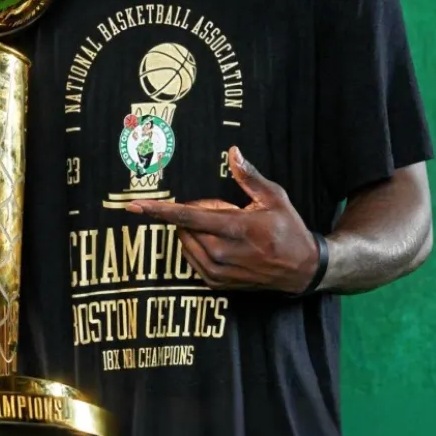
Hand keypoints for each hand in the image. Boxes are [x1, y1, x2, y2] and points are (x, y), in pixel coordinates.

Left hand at [126, 147, 318, 292]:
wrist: (300, 269)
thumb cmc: (288, 229)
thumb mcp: (274, 197)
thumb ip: (249, 176)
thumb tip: (233, 151)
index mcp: (235, 228)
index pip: (188, 217)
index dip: (159, 210)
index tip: (134, 206)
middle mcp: (223, 253)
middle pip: (185, 228)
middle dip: (197, 213)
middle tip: (224, 211)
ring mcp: (219, 272)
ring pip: (186, 243)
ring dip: (194, 231)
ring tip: (225, 228)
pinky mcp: (217, 283)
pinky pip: (192, 259)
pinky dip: (196, 246)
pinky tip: (217, 241)